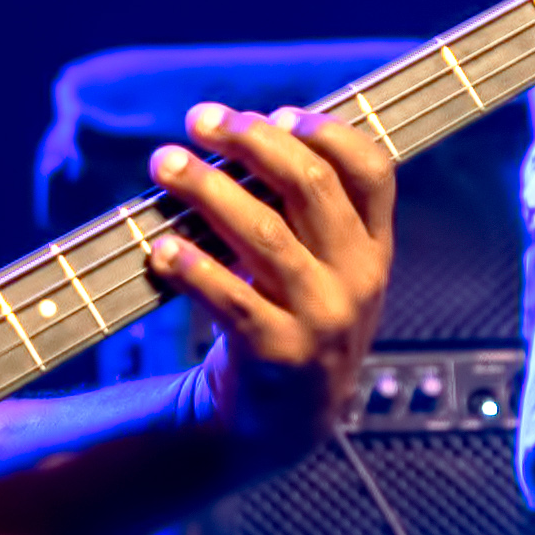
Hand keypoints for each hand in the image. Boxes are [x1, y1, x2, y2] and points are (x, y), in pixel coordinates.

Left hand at [150, 101, 396, 463]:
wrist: (282, 422)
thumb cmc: (292, 322)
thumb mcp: (323, 270)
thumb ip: (303, 214)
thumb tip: (244, 134)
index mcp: (374, 249)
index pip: (373, 170)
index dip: (326, 132)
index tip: (276, 113)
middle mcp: (358, 280)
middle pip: (311, 186)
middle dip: (251, 141)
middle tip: (201, 120)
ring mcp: (322, 319)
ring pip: (264, 234)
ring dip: (207, 189)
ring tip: (165, 163)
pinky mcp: (279, 354)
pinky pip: (230, 298)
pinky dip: (192, 267)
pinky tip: (159, 247)